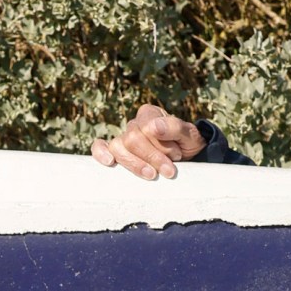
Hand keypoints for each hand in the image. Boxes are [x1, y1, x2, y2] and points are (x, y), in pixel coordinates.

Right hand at [90, 103, 204, 179]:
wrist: (187, 158)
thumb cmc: (187, 144)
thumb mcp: (190, 134)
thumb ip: (174, 127)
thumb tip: (154, 127)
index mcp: (150, 114)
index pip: (147, 128)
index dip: (161, 145)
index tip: (178, 155)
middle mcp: (134, 124)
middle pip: (132, 139)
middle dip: (152, 158)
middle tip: (169, 171)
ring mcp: (123, 138)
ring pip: (118, 147)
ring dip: (135, 164)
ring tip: (152, 175)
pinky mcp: (117, 151)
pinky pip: (100, 147)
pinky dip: (101, 153)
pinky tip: (109, 162)